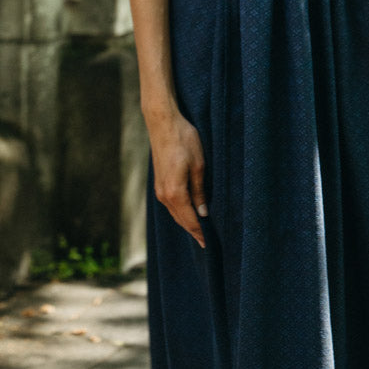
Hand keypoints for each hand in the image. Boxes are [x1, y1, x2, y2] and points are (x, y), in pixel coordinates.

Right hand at [147, 108, 207, 247]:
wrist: (163, 123)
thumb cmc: (183, 140)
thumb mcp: (198, 165)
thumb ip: (199, 191)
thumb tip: (203, 213)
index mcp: (175, 193)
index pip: (190, 220)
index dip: (200, 233)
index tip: (209, 245)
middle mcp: (164, 195)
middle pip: (181, 220)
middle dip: (193, 231)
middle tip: (206, 243)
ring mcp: (159, 189)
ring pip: (175, 212)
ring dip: (186, 222)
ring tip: (199, 230)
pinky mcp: (159, 182)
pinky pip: (170, 204)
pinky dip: (180, 211)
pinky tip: (188, 211)